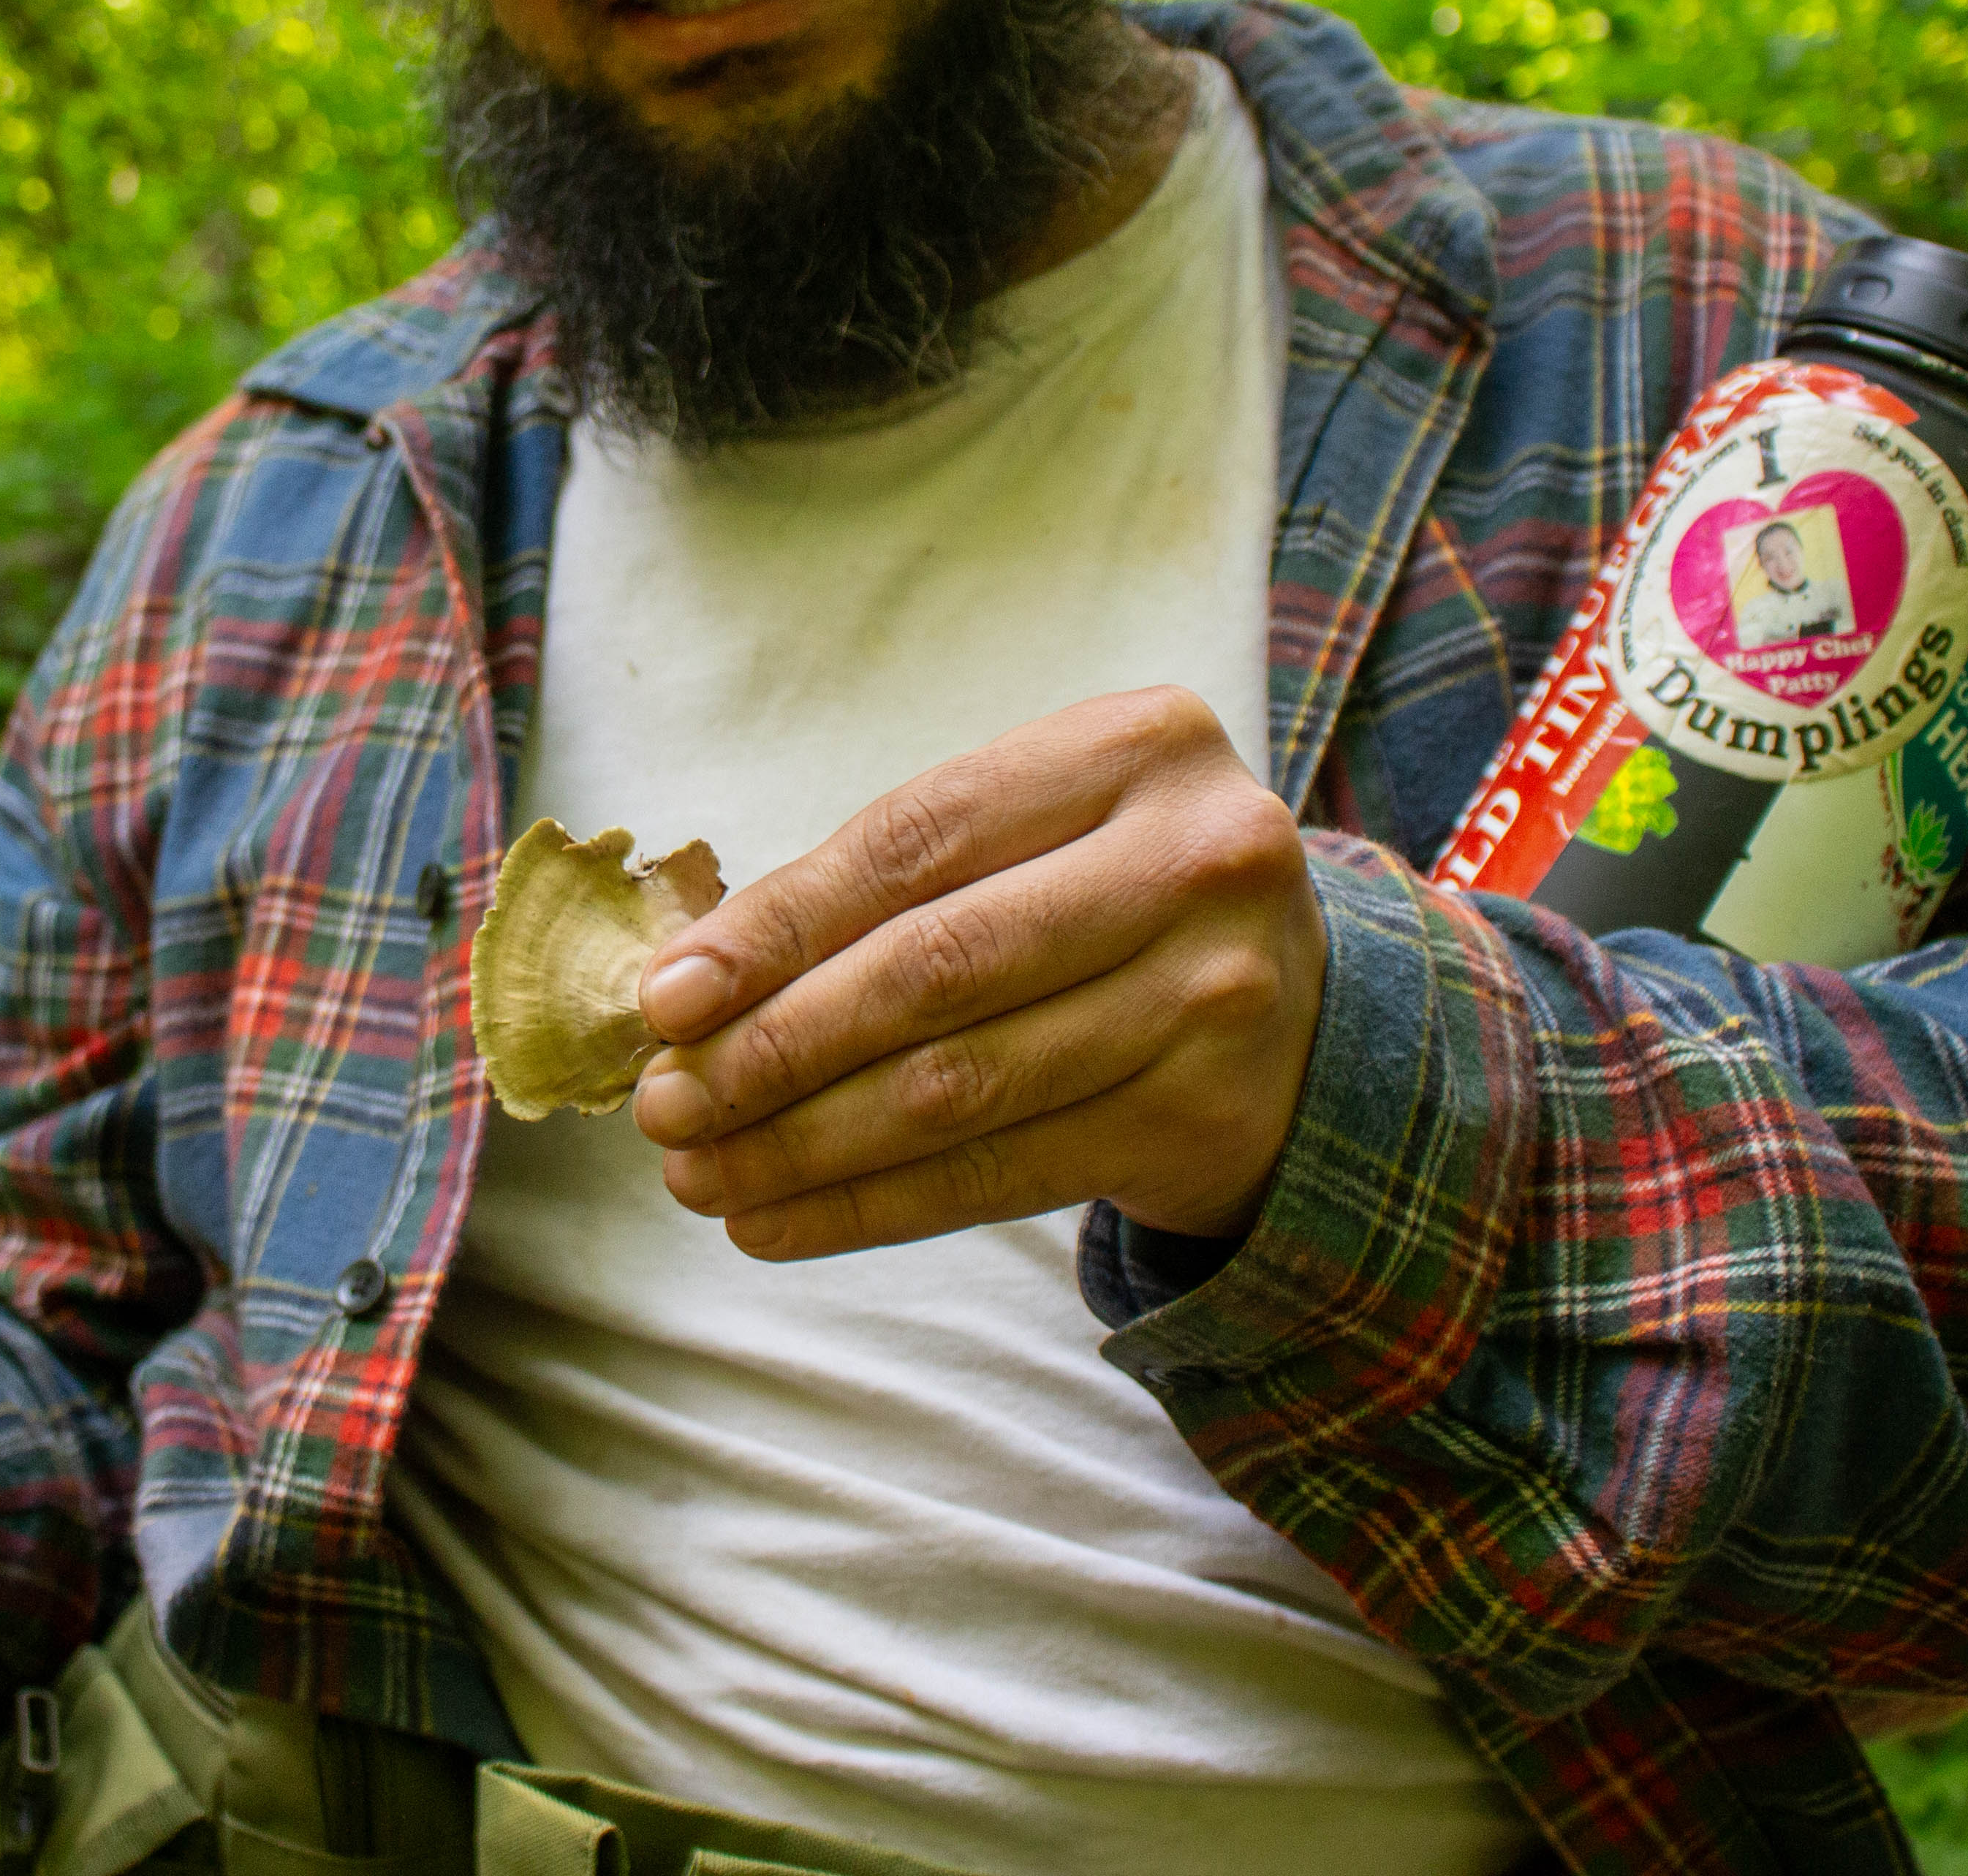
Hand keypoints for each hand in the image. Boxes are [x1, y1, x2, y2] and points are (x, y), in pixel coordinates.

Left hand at [627, 687, 1324, 1258]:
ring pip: (962, 1085)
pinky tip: (781, 1221)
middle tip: (666, 1104)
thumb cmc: (1109, 902)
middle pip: (936, 968)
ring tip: (700, 1173)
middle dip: (774, 1048)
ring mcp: (1216, 993)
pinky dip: (874, 1206)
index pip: (913, 840)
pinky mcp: (1207, 1115)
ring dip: (805, 1142)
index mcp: (1134, 746)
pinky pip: (1005, 1173)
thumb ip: (888, 885)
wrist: (1302, 1013)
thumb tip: (689, 989)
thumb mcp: (1032, 837)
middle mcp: (1195, 859)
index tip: (667, 999)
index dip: (776, 926)